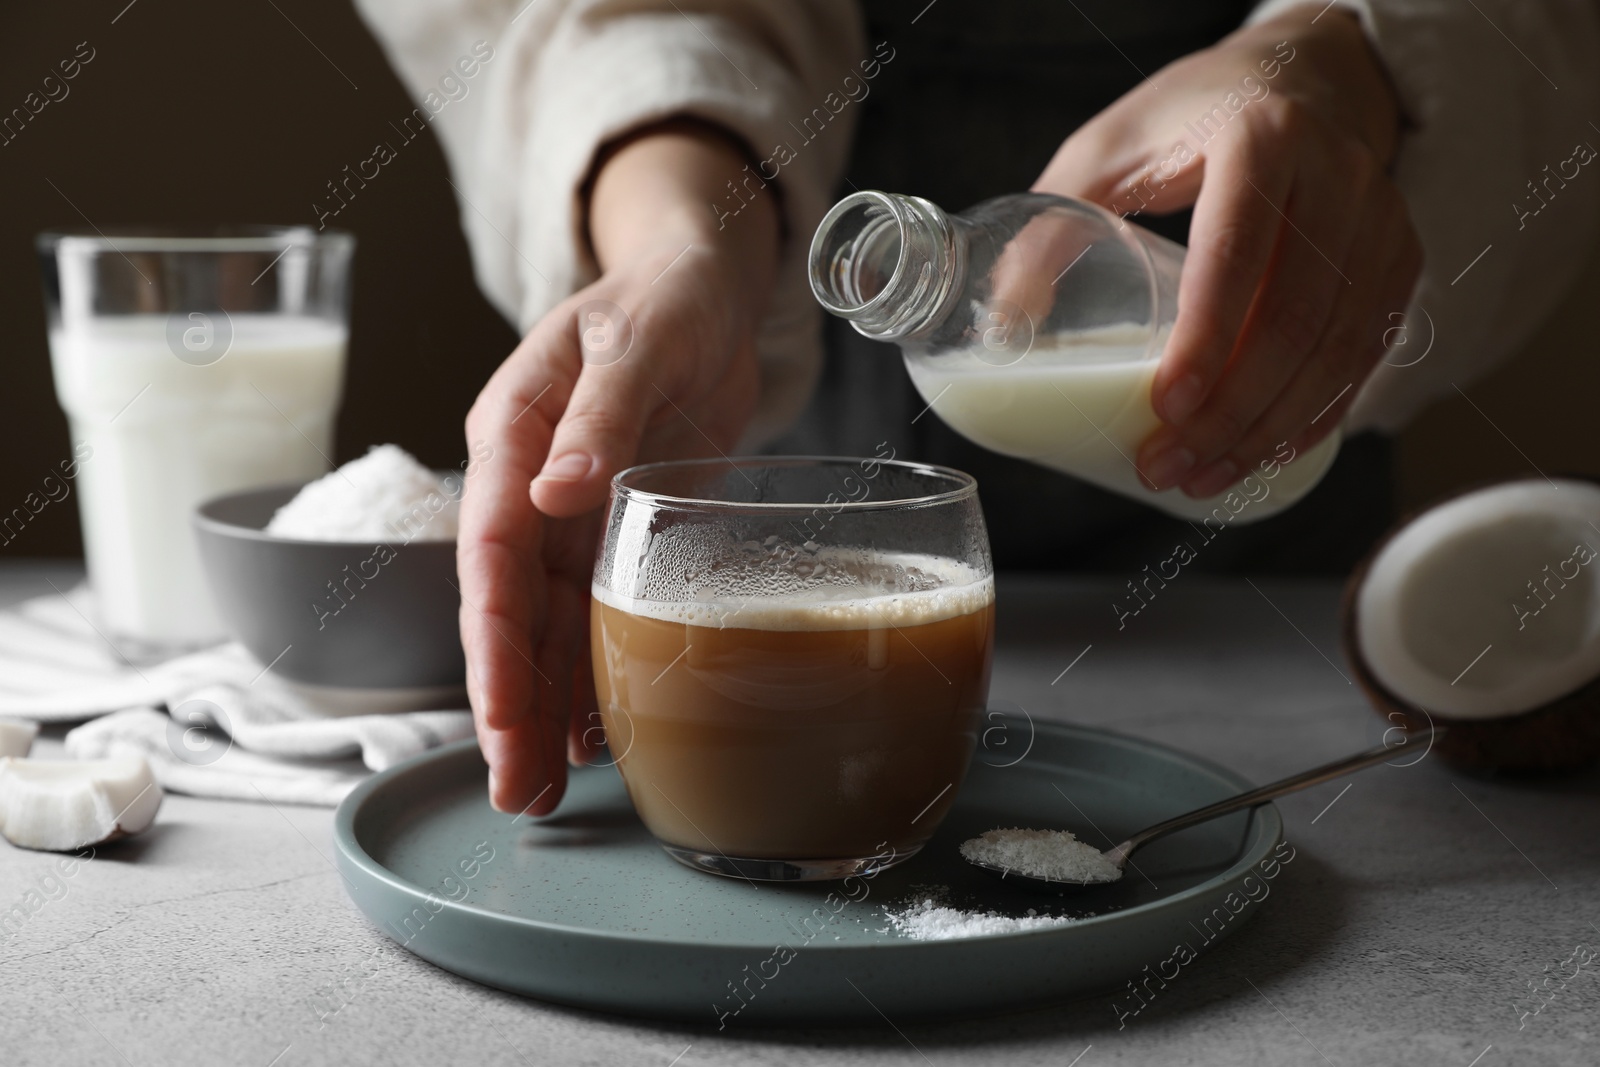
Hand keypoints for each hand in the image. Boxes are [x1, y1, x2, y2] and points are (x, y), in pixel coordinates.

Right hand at [458, 122, 778, 813]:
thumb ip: (599, 415)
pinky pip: (595, 614)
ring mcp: (572, 516)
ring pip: (547, 626)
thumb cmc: (664, 297)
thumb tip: (554, 493)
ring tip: (538, 791)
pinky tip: (593, 736)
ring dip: (542, 707)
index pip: (490, 551)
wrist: (701, 290)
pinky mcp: (616, 532)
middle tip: (514, 791)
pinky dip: (592, 673)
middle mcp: (531, 487)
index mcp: (513, 436)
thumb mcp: (636, 340)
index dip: (493, 638)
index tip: (501, 712)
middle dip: (508, 701)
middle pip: (509, 609)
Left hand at [1033, 4, 1421, 496]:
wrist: (1303, 75)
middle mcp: (1336, 174)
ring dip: (1273, 428)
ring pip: (1340, 347)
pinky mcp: (1399, 257)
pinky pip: (1368, 351)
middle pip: (1296, 316)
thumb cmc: (1188, 118)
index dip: (1206, 338)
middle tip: (1170, 467)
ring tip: (1206, 478)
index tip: (1166, 408)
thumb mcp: (1102, 152)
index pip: (1239, 251)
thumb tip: (1000, 333)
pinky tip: (1268, 453)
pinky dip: (1320, 413)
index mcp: (1259, 137)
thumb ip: (1048, 231)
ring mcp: (1379, 218)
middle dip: (1233, 411)